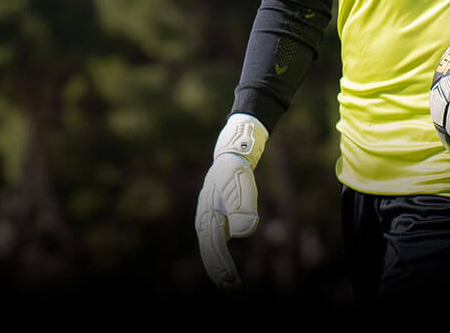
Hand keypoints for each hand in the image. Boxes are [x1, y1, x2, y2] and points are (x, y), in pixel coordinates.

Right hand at [195, 113, 268, 291]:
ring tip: (231, 286)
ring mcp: (209, 223)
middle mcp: (205, 222)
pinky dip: (219, 260)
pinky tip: (226, 273)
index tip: (230, 279)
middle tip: (232, 289)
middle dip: (220, 272)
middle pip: (210, 252)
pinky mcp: (215, 223)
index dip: (222, 264)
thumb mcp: (243, 184)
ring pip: (211, 251)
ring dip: (219, 269)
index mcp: (208, 214)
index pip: (215, 245)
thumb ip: (244, 206)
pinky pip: (215, 246)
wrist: (230, 160)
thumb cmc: (236, 172)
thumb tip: (242, 232)